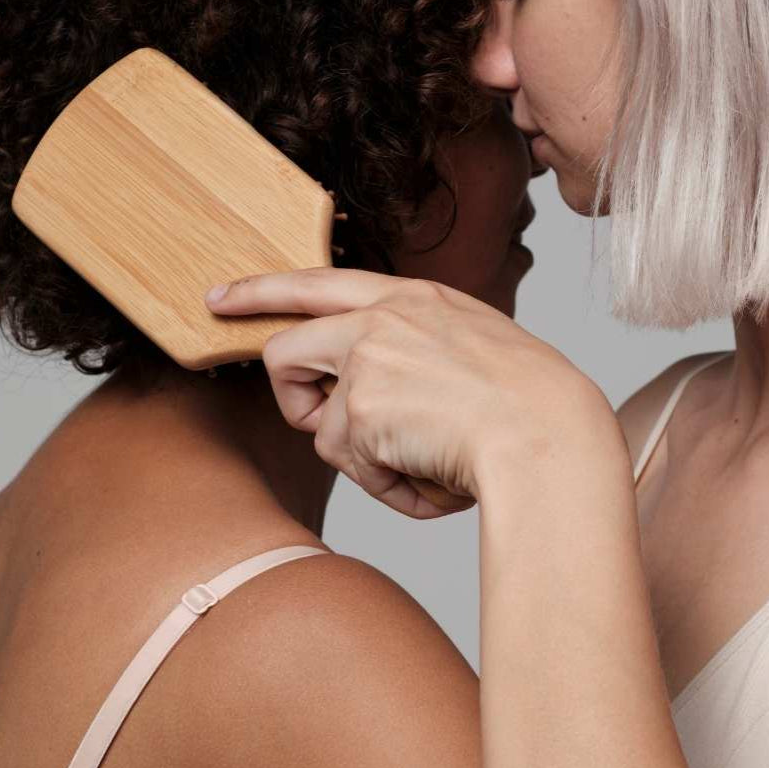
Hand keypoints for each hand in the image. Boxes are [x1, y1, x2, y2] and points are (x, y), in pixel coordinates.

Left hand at [204, 267, 596, 518]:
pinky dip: (386, 486)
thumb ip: (412, 352)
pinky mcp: (362, 405)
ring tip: (420, 463)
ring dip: (363, 459)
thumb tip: (360, 397)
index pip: (318, 281)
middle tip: (324, 428)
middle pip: (284, 350)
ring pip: (321, 426)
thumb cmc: (528, 405)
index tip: (219, 298)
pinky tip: (430, 479)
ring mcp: (368, 356)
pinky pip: (348, 464)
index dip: (261, 290)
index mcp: (413, 298)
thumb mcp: (471, 350)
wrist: (550, 435)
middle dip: (294, 401)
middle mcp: (382, 317)